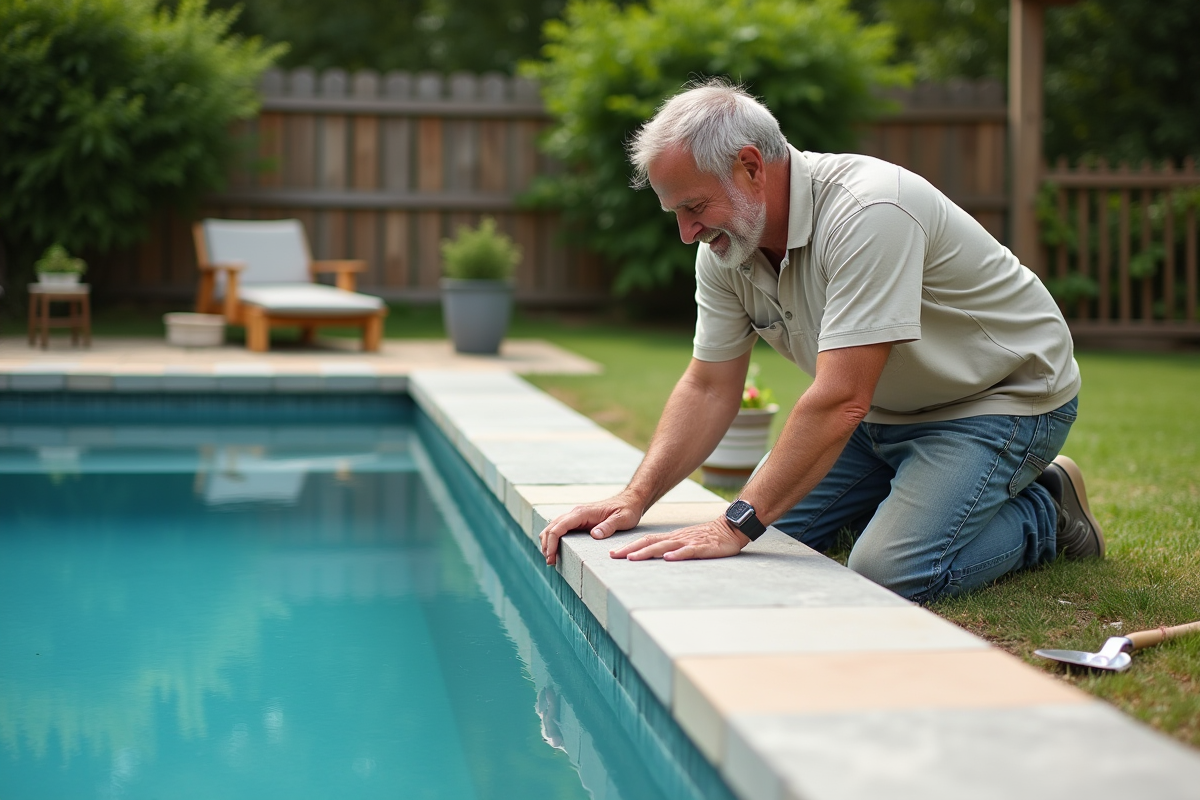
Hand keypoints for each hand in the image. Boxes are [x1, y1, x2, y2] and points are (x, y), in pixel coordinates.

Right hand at [539, 492, 642, 565]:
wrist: (630, 501)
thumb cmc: (627, 510)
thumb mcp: (622, 519)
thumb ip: (608, 526)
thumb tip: (594, 535)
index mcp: (583, 513)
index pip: (559, 527)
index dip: (551, 542)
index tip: (551, 558)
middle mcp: (576, 513)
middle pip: (552, 527)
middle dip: (546, 544)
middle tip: (550, 562)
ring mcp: (576, 516)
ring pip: (553, 527)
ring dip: (548, 541)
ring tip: (551, 559)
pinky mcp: (578, 520)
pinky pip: (561, 528)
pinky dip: (554, 538)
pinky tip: (556, 550)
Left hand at [609, 518, 748, 561]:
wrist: (730, 528)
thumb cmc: (707, 538)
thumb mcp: (685, 542)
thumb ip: (671, 548)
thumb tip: (653, 557)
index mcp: (671, 538)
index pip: (646, 540)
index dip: (629, 546)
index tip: (613, 553)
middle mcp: (676, 538)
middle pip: (650, 542)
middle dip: (631, 550)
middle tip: (614, 556)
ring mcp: (688, 542)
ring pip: (664, 547)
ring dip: (647, 552)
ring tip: (633, 558)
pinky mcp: (702, 547)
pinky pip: (688, 551)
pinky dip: (677, 555)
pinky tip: (668, 559)